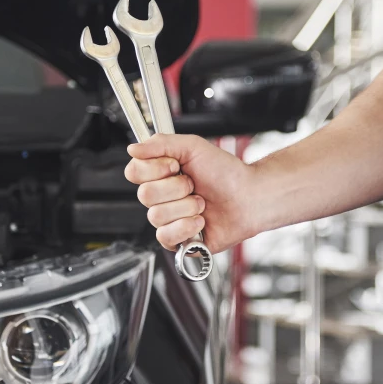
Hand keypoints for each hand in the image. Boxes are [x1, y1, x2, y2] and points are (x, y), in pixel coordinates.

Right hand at [124, 134, 257, 253]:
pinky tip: (200, 221)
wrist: (249, 197)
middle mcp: (161, 197)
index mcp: (160, 174)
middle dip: (176, 188)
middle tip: (194, 185)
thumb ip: (160, 143)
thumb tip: (133, 149)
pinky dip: (186, 227)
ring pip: (156, 216)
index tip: (176, 165)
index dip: (155, 169)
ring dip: (186, 207)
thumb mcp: (192, 146)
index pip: (134, 172)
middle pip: (145, 195)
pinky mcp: (178, 240)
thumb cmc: (226, 173)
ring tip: (202, 204)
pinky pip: (165, 237)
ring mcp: (169, 219)